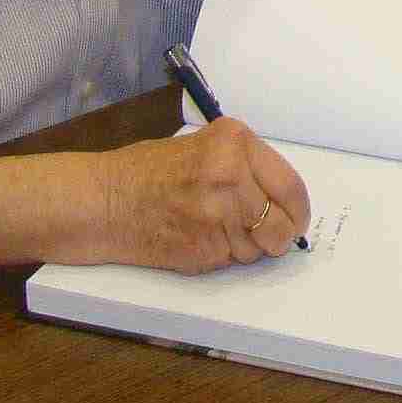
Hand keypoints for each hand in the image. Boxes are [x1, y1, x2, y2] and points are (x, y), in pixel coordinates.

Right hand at [105, 118, 310, 271]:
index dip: (297, 209)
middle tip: (271, 235)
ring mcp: (219, 213)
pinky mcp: (205, 247)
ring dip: (247, 247)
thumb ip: (243, 165)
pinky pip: (234, 260)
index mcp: (234, 142)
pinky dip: (223, 255)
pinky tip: (199, 238)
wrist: (104, 200)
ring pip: (260, 247)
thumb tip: (282, 197)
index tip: (295, 217)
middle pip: (282, 222)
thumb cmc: (146, 172)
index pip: (290, 185)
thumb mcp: (202, 146)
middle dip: (280, 234)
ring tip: (215, 228)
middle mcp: (231, 174)